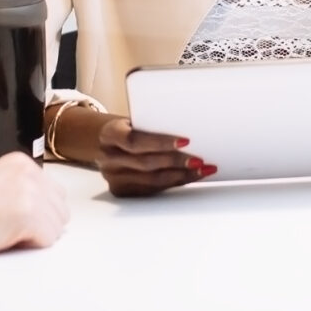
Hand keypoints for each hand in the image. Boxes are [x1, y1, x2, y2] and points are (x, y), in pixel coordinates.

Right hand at [0, 150, 70, 249]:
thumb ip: (25, 189)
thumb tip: (52, 210)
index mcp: (22, 162)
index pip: (55, 194)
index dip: (38, 213)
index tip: (12, 216)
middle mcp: (29, 172)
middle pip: (61, 211)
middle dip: (40, 225)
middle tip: (7, 226)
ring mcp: (30, 192)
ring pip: (57, 227)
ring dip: (34, 237)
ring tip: (4, 230)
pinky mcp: (27, 215)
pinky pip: (48, 240)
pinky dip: (29, 246)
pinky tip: (4, 237)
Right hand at [89, 113, 212, 197]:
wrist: (107, 142)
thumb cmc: (129, 128)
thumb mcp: (135, 120)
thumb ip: (153, 125)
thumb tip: (190, 129)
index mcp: (109, 135)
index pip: (135, 140)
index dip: (160, 142)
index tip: (185, 140)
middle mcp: (108, 158)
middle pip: (146, 163)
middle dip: (176, 162)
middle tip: (199, 159)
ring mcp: (113, 177)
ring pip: (152, 180)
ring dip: (181, 175)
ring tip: (203, 169)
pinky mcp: (122, 190)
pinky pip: (153, 189)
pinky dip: (175, 183)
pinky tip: (191, 177)